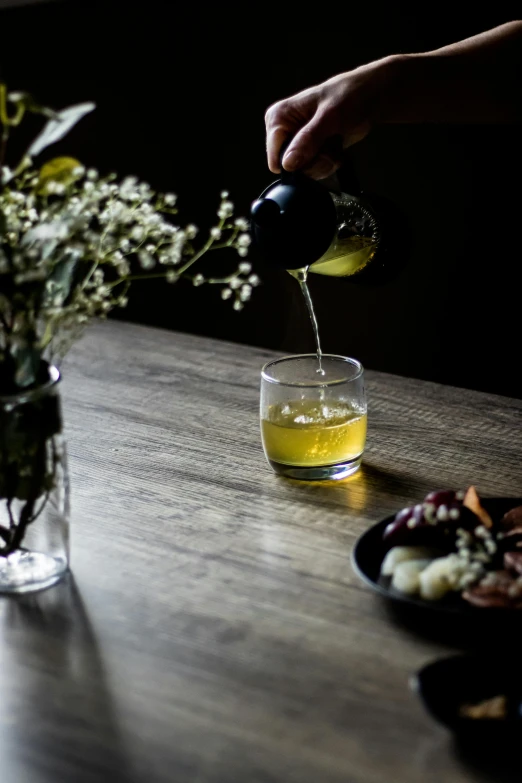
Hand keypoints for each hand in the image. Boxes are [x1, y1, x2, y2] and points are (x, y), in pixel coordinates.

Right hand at [265, 56, 396, 178]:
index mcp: (278, 118)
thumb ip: (308, 140)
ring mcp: (296, 143)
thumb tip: (288, 164)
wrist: (369, 97)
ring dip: (324, 162)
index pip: (276, 159)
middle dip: (314, 161)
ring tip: (334, 142)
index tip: (316, 149)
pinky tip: (335, 147)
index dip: (297, 161)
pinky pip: (315, 171)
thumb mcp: (329, 117)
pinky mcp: (309, 151)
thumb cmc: (349, 96)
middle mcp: (283, 132)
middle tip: (329, 144)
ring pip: (304, 172)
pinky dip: (329, 163)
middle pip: (291, 169)